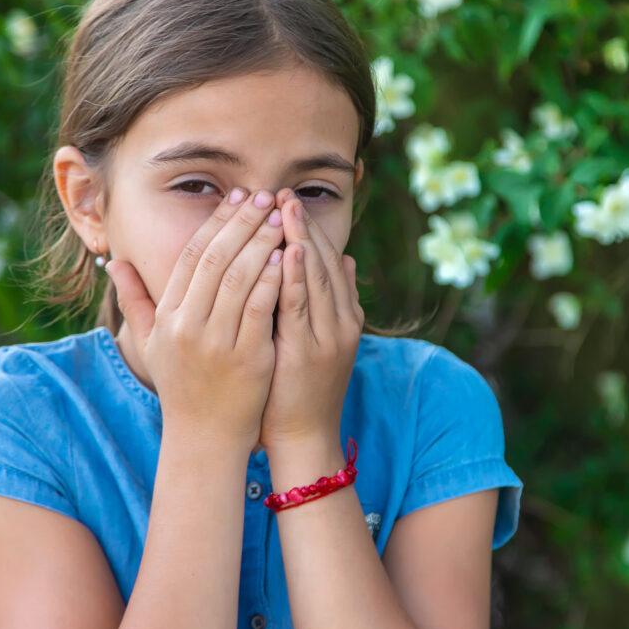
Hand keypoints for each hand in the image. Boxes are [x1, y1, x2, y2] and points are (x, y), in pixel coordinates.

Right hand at [107, 188, 285, 452]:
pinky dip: (274, 279)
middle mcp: (188, 326)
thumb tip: (114, 262)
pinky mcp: (249, 358)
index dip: (216, 222)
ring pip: (241, 278)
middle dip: (243, 222)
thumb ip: (134, 300)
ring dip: (263, 243)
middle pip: (217, 258)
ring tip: (281, 219)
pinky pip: (262, 308)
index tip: (237, 197)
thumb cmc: (182, 386)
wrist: (205, 438)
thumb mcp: (151, 343)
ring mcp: (218, 343)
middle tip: (265, 196)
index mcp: (168, 317)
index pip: (192, 255)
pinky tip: (288, 257)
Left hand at [259, 188, 363, 452]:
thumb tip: (343, 259)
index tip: (288, 201)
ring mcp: (328, 337)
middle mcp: (341, 322)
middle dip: (303, 225)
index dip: (310, 229)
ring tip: (285, 207)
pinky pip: (301, 307)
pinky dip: (297, 276)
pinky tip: (289, 250)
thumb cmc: (301, 387)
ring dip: (301, 239)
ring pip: (316, 278)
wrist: (303, 436)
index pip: (328, 260)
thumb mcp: (320, 337)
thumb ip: (332, 299)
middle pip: (324, 262)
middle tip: (284, 193)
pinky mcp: (309, 352)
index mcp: (344, 316)